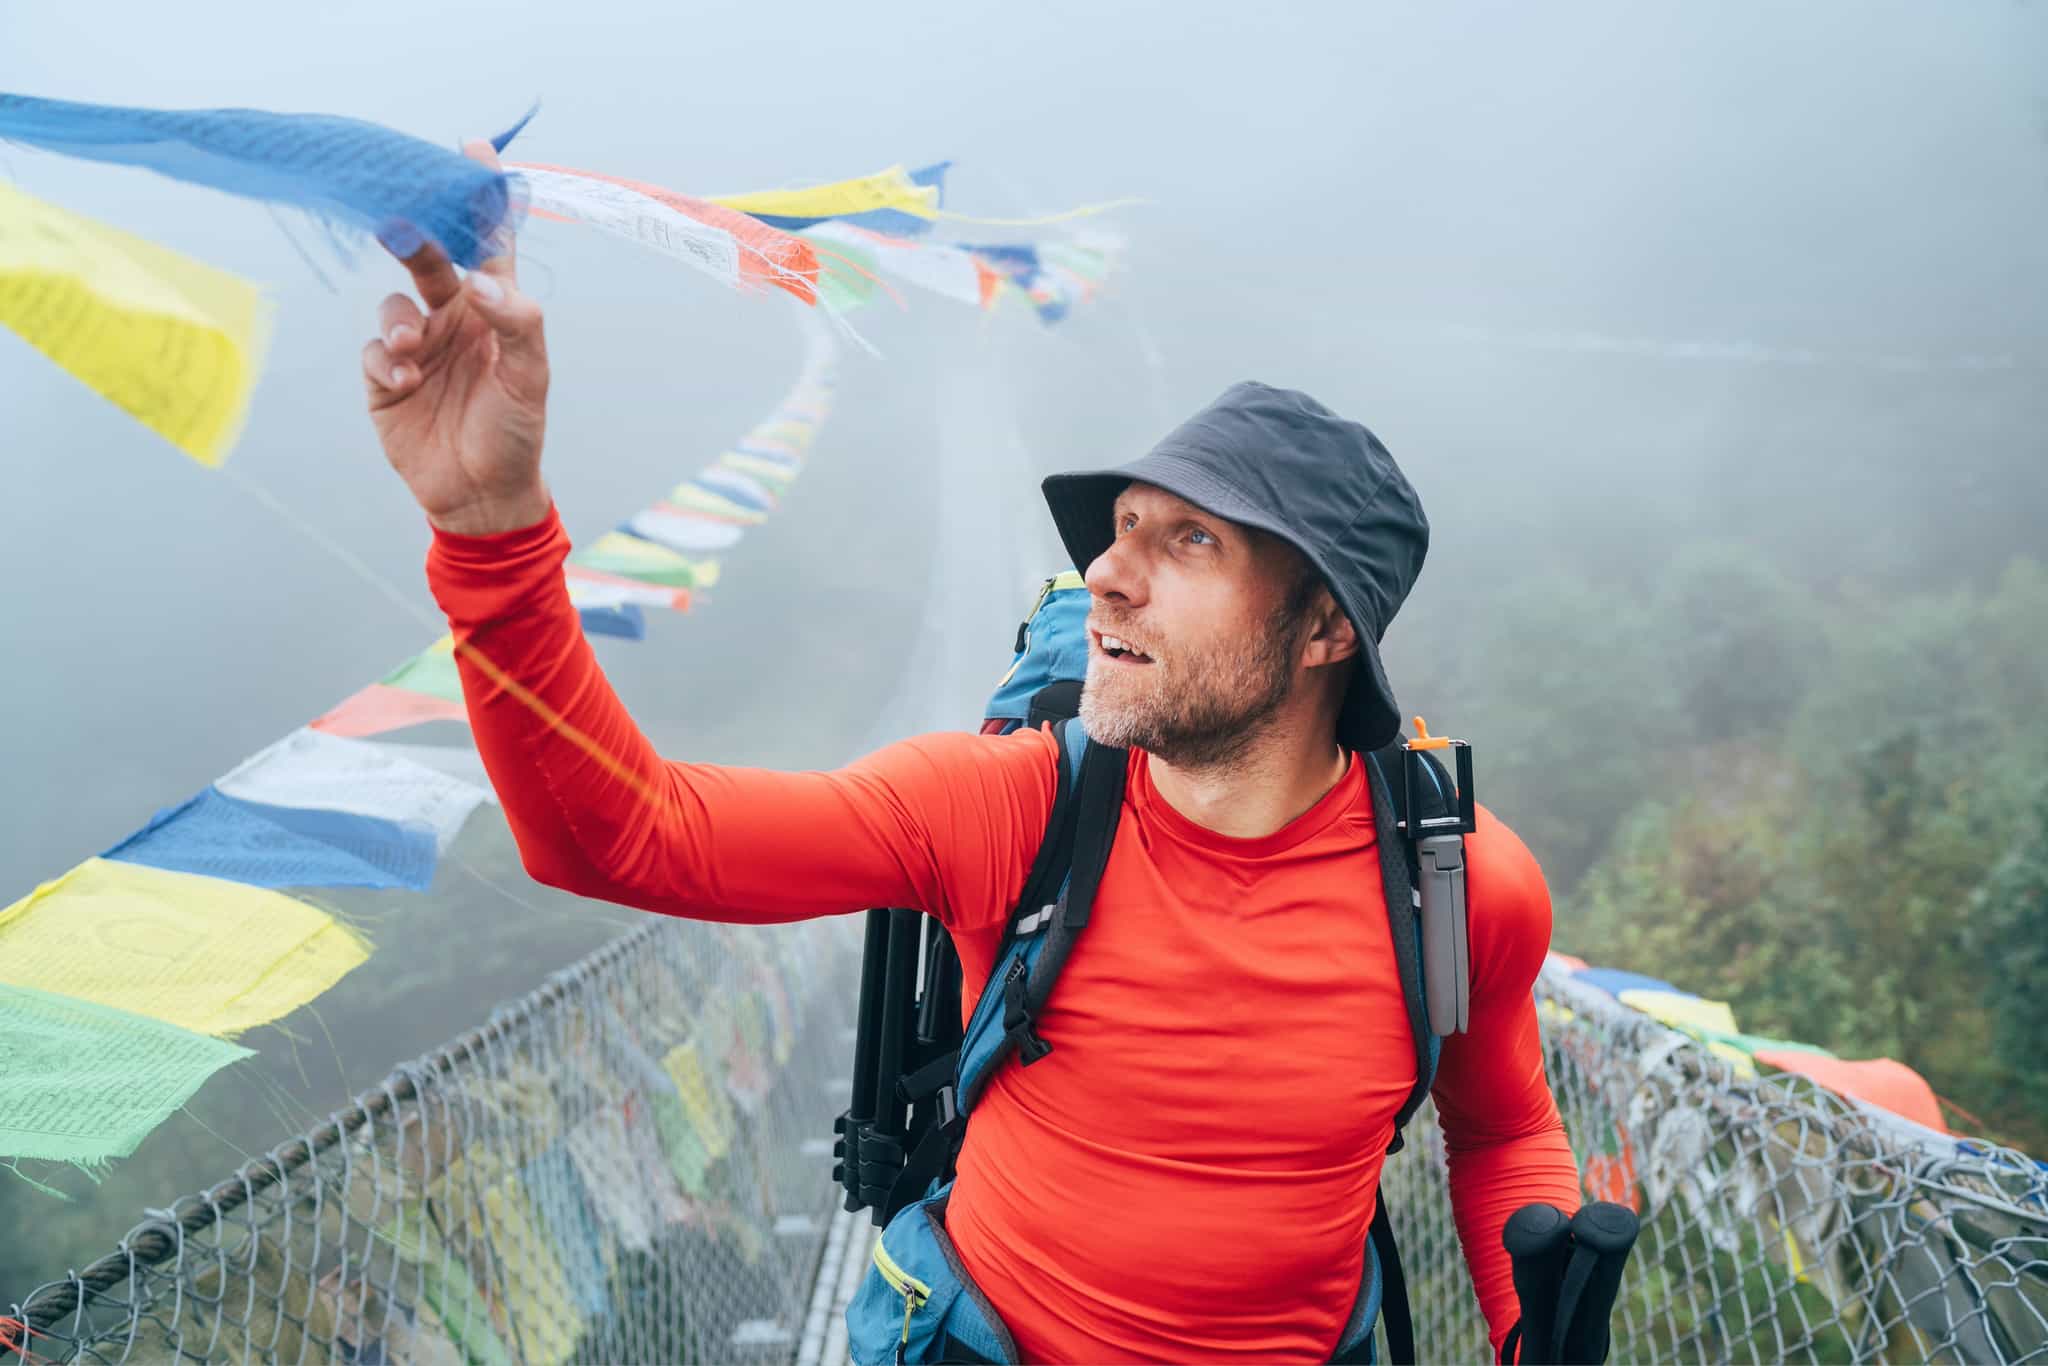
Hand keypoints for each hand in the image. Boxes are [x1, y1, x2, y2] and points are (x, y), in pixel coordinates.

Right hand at [363, 139, 552, 535]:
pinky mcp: (386, 377)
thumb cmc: (514, 433)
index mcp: (496, 310)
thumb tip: (484, 284)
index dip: (481, 198)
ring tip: (412, 350)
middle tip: (400, 225)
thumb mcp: (530, 380)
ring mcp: (417, 345)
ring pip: (394, 305)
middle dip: (415, 240)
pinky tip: (403, 384)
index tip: (471, 147)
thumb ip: (517, 324)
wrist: (480, 495)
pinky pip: (375, 351)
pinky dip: (385, 361)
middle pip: (430, 261)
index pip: (490, 243)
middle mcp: (455, 319)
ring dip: (398, 322)